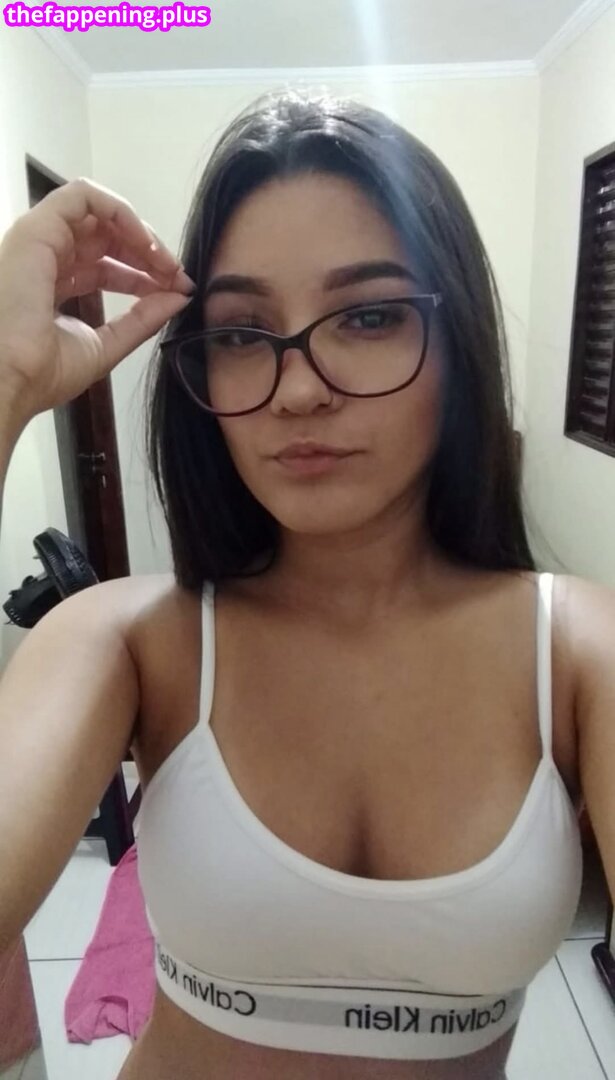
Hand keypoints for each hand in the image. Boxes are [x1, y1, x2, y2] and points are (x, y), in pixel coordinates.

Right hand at [0, 176, 195, 421]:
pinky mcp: (38, 227)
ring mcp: (40, 239)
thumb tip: (180, 298)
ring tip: (164, 261)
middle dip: (149, 253)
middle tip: (177, 275)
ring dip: (139, 232)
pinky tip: (145, 243)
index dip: (145, 274)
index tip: (176, 290)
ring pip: (99, 213)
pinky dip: (121, 212)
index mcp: (55, 285)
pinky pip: (84, 196)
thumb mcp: (106, 345)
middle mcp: (47, 257)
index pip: (107, 267)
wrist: (11, 378)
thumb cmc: (43, 371)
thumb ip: (142, 320)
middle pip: (107, 238)